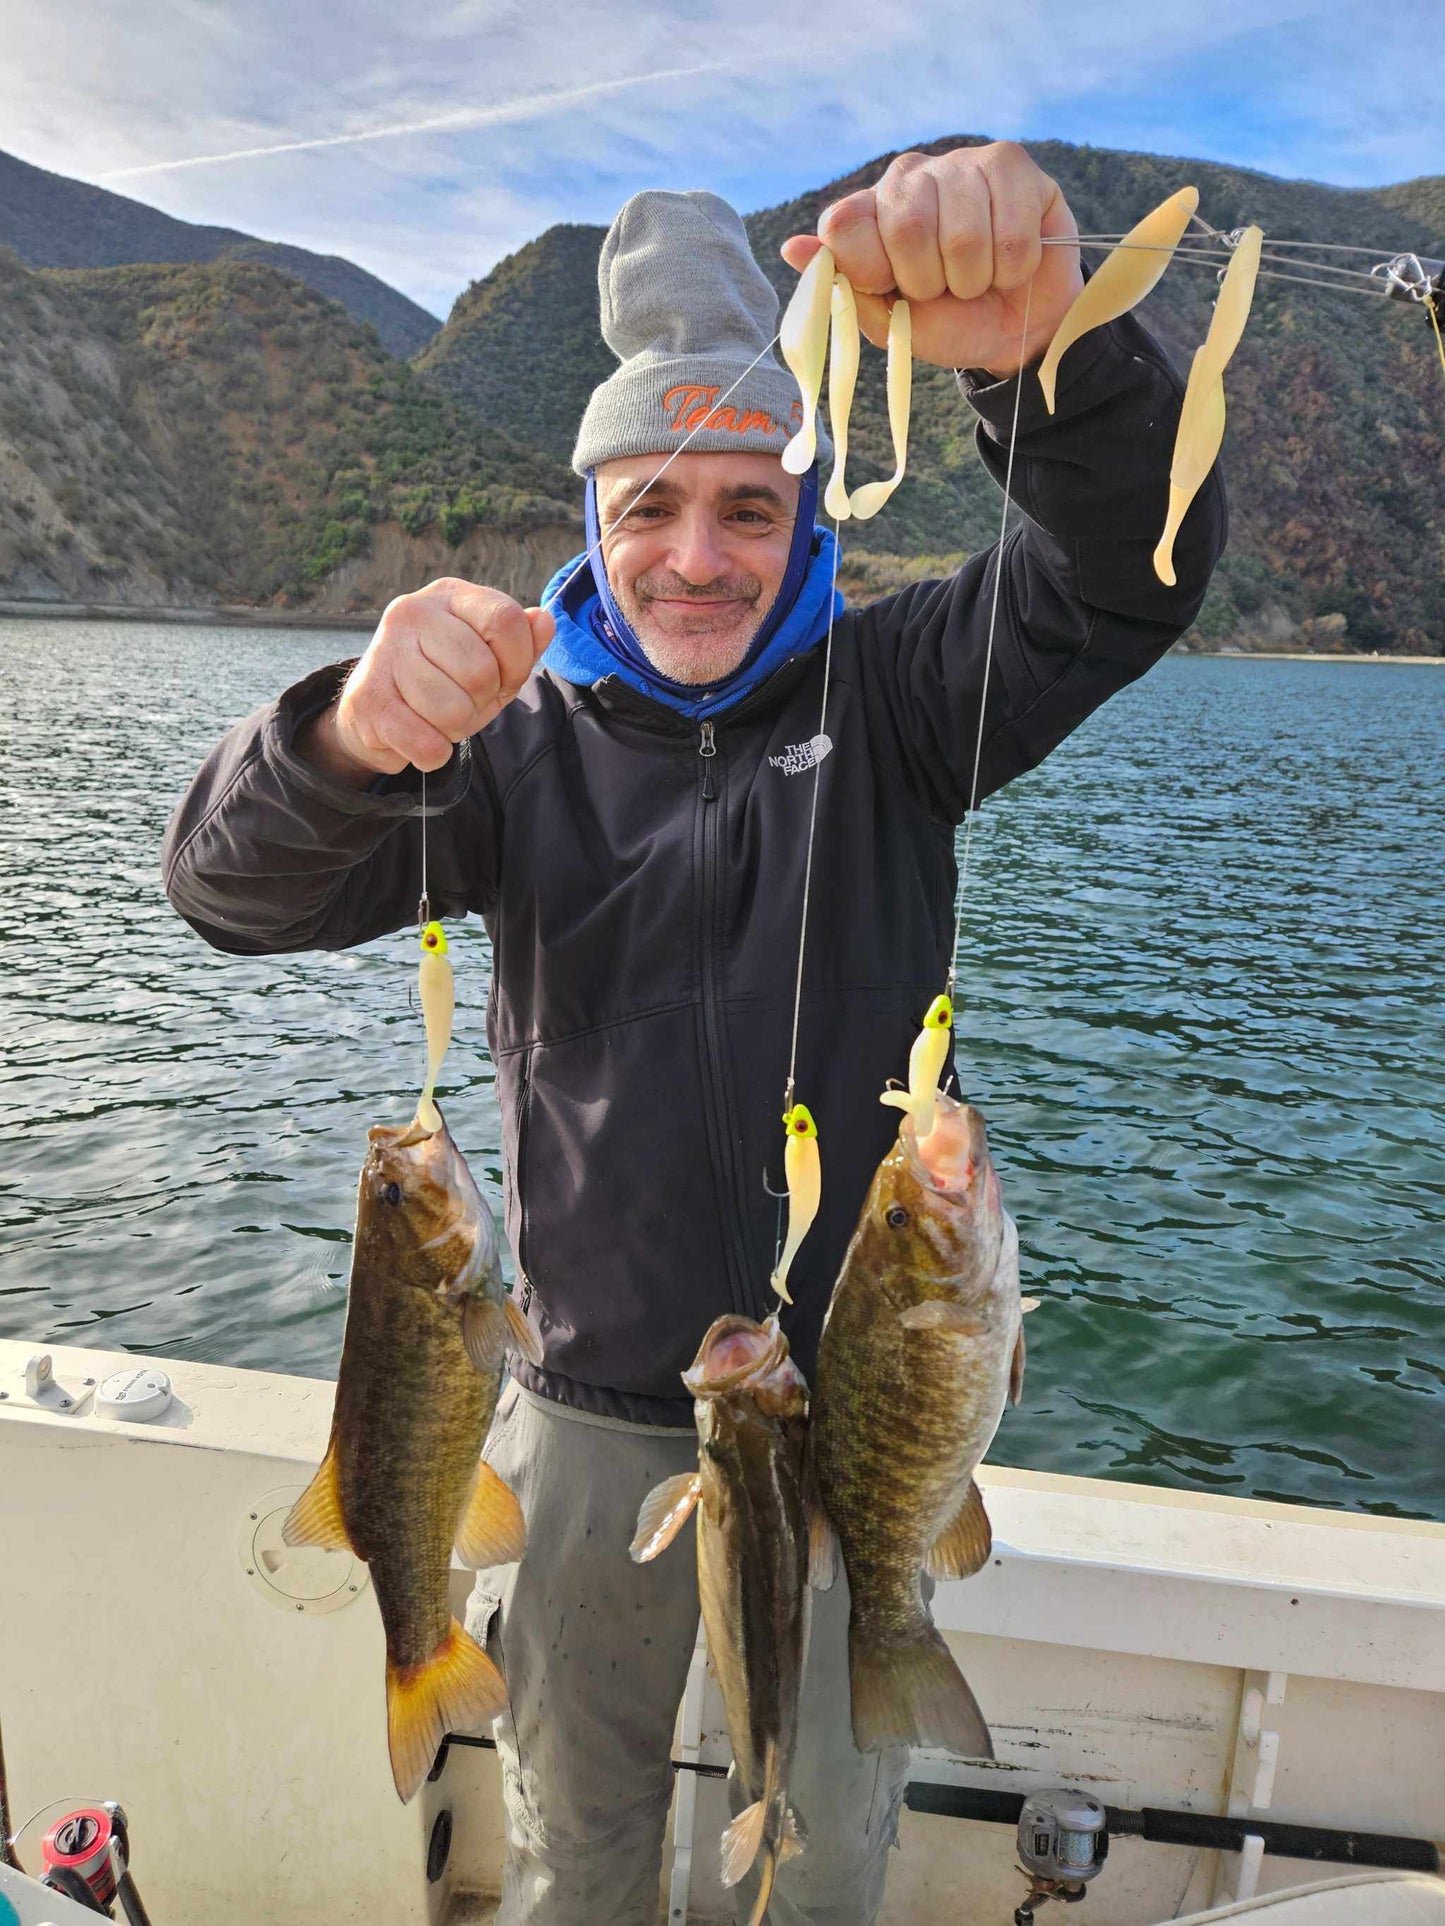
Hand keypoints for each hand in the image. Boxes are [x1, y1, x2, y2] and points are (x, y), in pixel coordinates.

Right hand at [304, 578, 554, 781]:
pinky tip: (420, 737)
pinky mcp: (368, 699)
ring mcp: (385, 653)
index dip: (518, 662)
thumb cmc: (442, 680)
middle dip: (482, 701)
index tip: (504, 678)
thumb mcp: (491, 659)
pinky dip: (433, 753)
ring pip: (453, 711)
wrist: (374, 711)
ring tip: (437, 716)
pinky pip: (426, 742)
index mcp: (450, 595)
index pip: (506, 620)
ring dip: (455, 728)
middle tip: (462, 700)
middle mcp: (413, 612)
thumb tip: (545, 620)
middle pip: (481, 671)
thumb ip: (522, 642)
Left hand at [781, 141, 1081, 378]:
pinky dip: (1013, 268)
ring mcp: (961, 164)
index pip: (843, 224)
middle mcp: (909, 177)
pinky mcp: (1013, 168)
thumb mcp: (890, 322)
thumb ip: (845, 289)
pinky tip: (1011, 264)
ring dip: (975, 279)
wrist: (1014, 331)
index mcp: (869, 212)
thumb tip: (791, 247)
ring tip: (979, 277)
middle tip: (944, 288)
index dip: (871, 270)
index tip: (893, 289)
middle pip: (907, 229)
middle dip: (931, 281)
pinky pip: (1010, 233)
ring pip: (964, 235)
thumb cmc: (948, 323)